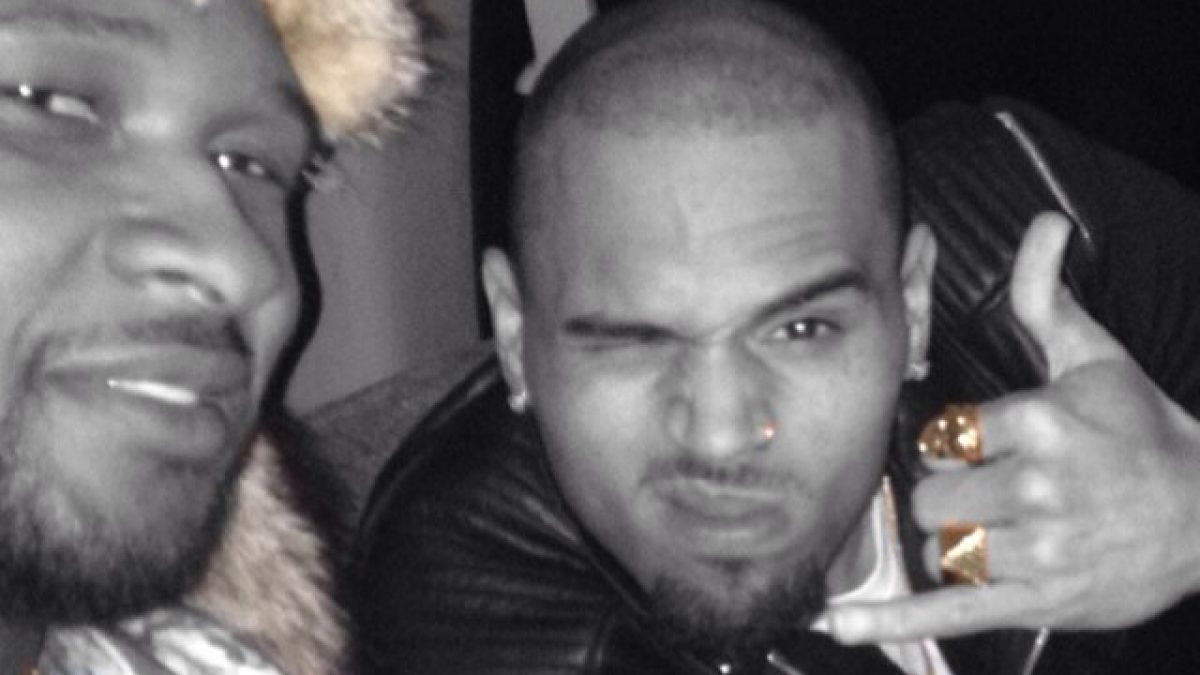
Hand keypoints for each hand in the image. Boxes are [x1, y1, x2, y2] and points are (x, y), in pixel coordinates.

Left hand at [823, 211, 1199, 642]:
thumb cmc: (1142, 434)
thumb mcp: (1096, 360)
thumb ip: (1048, 299)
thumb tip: (1043, 228)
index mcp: (1039, 425)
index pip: (940, 437)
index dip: (949, 444)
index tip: (977, 447)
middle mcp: (1036, 489)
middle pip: (927, 497)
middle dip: (943, 495)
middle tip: (984, 490)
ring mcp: (1037, 550)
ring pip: (937, 546)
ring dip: (950, 541)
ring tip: (995, 529)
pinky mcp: (1038, 599)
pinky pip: (948, 609)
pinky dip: (889, 624)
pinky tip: (838, 625)